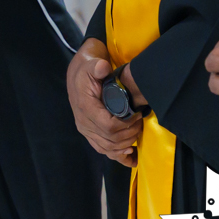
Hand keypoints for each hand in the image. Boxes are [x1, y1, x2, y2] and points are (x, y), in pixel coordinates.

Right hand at [67, 38, 143, 165]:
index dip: (126, 125)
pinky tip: (131, 155)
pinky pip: (103, 150)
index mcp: (85, 108)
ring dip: (126, 144)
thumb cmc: (87, 67)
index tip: (138, 115)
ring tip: (137, 132)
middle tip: (141, 121)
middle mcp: (83, 122)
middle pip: (110, 140)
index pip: (108, 127)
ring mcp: (86, 130)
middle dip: (130, 134)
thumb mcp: (92, 62)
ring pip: (108, 148)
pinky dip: (118, 156)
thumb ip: (97, 66)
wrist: (78, 72)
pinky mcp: (89, 133)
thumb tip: (103, 68)